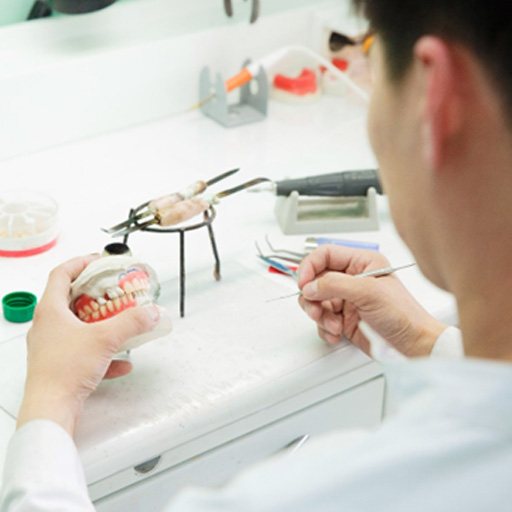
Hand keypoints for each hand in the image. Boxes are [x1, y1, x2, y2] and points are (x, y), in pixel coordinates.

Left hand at [17, 255, 160, 435]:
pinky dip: (104, 353)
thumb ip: (132, 322)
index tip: (99, 261)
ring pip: (79, 326)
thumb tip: (150, 312)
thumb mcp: (105, 339)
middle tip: (114, 291)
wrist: (51, 409)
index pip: (61, 274)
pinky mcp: (60, 365)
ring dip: (101, 323)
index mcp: (51, 310)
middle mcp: (48, 326)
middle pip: (71, 299)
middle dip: (96, 294)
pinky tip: (122, 362)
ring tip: (121, 322)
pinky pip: (85, 352)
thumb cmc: (63, 372)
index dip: (81, 263)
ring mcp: (53, 346)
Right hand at [298, 246, 445, 356]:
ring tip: (332, 325)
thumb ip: (335, 285)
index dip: (310, 266)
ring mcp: (346, 299)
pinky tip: (336, 333)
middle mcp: (352, 279)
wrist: (413, 345)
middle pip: (315, 280)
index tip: (303, 282)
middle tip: (316, 309)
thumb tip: (310, 285)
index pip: (325, 255)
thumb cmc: (403, 315)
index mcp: (361, 263)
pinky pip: (321, 320)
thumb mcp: (368, 293)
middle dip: (312, 297)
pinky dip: (324, 328)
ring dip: (319, 315)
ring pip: (315, 301)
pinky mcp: (343, 318)